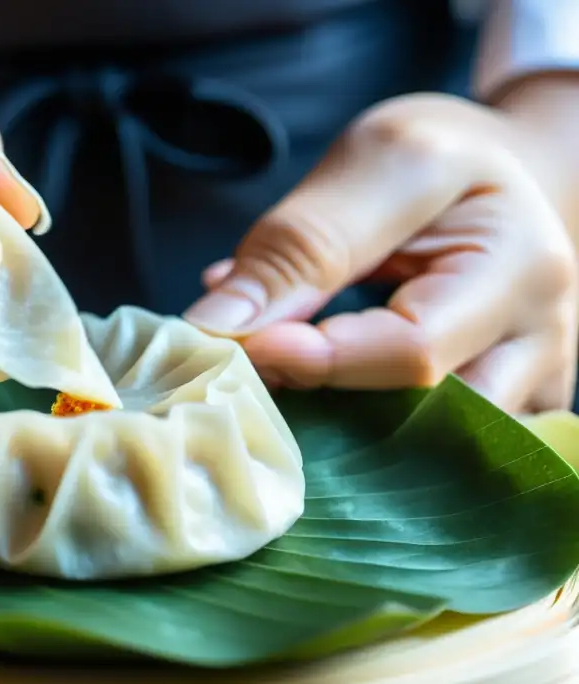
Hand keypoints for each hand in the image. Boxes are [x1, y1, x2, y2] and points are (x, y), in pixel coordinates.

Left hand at [184, 93, 577, 413]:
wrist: (511, 178)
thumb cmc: (447, 162)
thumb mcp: (376, 160)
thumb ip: (299, 245)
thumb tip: (216, 327)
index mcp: (523, 268)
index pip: (411, 350)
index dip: (312, 359)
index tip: (232, 346)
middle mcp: (538, 346)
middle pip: (423, 422)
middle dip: (323, 408)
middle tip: (249, 374)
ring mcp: (528, 389)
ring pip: (426, 452)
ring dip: (340, 434)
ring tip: (279, 388)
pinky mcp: (505, 415)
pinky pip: (429, 451)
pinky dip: (361, 435)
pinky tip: (316, 401)